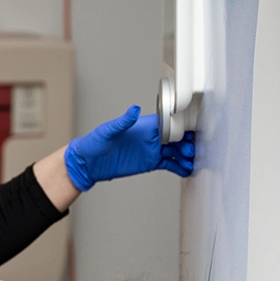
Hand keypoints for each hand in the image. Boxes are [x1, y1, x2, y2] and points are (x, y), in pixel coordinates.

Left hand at [63, 105, 194, 191]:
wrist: (88, 164)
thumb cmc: (94, 143)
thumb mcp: (107, 131)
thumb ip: (122, 121)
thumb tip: (134, 110)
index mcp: (143, 126)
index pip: (167, 123)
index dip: (180, 126)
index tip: (189, 132)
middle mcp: (151, 137)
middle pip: (176, 137)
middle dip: (187, 143)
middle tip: (191, 151)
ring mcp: (152, 150)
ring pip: (176, 151)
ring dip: (185, 156)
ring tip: (191, 163)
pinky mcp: (150, 163)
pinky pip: (169, 164)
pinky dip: (179, 167)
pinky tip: (186, 171)